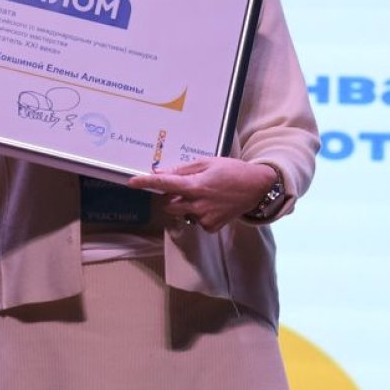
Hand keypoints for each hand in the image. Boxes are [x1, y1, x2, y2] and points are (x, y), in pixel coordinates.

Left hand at [127, 157, 277, 232]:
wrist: (256, 188)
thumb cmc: (232, 171)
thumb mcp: (208, 163)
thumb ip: (183, 169)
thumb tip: (161, 172)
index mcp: (196, 185)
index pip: (166, 184)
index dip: (147, 182)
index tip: (132, 181)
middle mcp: (198, 204)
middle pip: (169, 204)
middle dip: (169, 196)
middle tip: (183, 187)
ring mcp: (204, 218)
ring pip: (181, 213)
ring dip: (184, 205)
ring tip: (202, 195)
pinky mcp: (211, 227)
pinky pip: (195, 220)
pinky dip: (198, 213)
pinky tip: (211, 204)